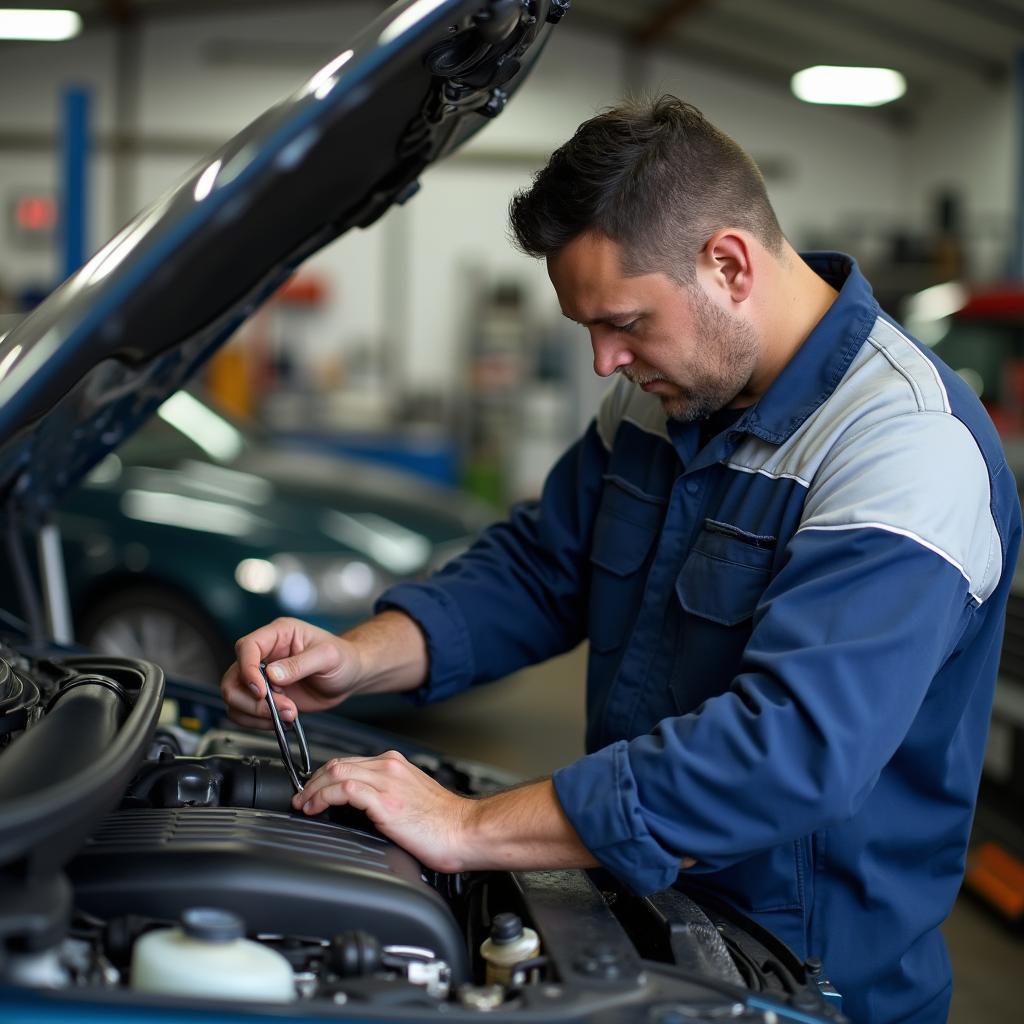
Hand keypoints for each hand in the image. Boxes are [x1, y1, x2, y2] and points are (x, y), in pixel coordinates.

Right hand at [220, 617, 362, 729]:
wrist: (350, 677)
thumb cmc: (344, 658)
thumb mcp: (328, 656)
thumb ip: (300, 664)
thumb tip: (273, 674)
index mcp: (279, 634)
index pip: (247, 647)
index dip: (247, 669)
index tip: (261, 690)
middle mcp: (266, 654)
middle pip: (234, 676)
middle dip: (253, 699)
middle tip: (280, 707)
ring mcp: (263, 677)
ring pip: (235, 696)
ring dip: (256, 712)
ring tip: (288, 713)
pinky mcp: (266, 696)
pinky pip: (245, 711)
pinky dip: (258, 721)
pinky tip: (281, 719)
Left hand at [294, 750, 471, 872]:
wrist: (466, 831)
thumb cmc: (444, 823)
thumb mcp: (411, 800)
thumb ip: (386, 795)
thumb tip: (361, 809)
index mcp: (395, 765)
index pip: (349, 762)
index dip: (324, 776)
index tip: (313, 791)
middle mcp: (390, 767)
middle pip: (337, 764)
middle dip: (312, 781)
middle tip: (301, 799)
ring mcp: (387, 781)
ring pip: (336, 772)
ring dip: (312, 789)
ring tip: (303, 804)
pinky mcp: (385, 800)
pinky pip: (344, 790)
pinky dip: (323, 797)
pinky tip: (315, 808)